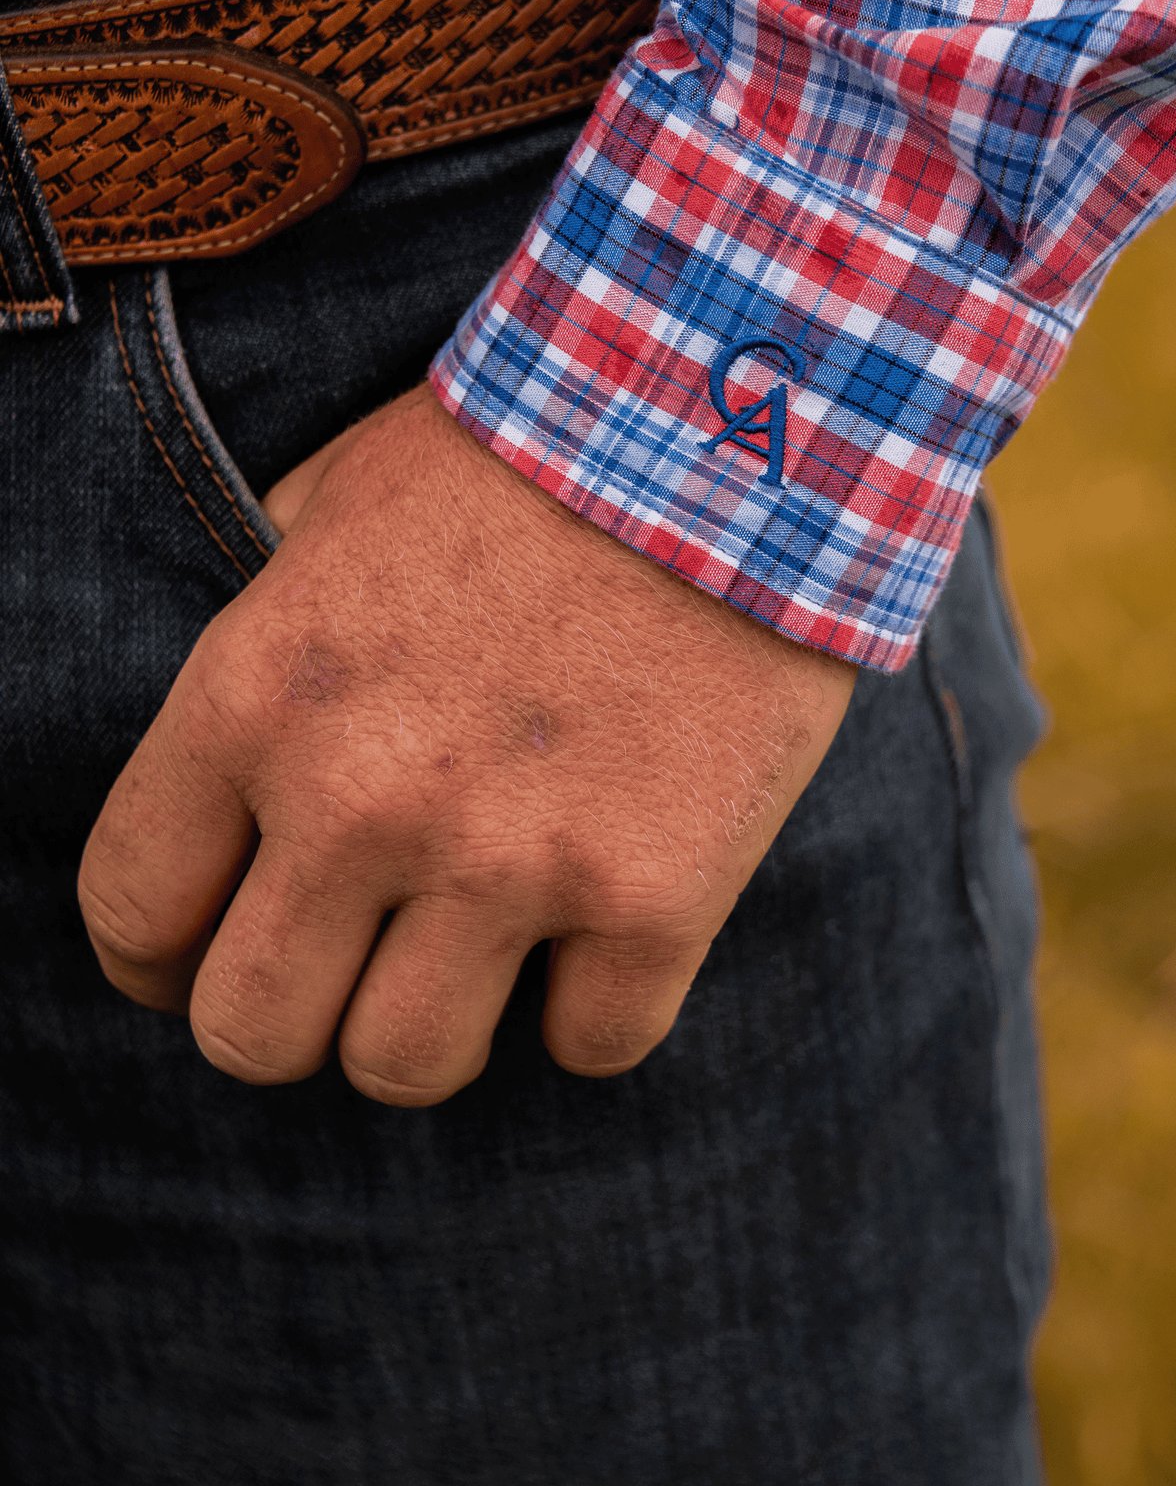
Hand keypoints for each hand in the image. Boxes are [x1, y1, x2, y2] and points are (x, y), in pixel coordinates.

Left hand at [78, 387, 854, 1103]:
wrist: (731, 418)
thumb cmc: (527, 450)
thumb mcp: (335, 502)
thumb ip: (266, 637)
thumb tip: (242, 747)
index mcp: (257, 699)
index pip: (135, 910)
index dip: (156, 960)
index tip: (199, 959)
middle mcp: (362, 801)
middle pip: (256, 1033)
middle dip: (289, 1016)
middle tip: (347, 966)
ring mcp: (511, 860)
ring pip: (405, 1066)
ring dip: (432, 1023)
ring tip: (479, 951)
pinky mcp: (655, 895)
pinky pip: (588, 1046)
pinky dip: (592, 1004)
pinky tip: (606, 926)